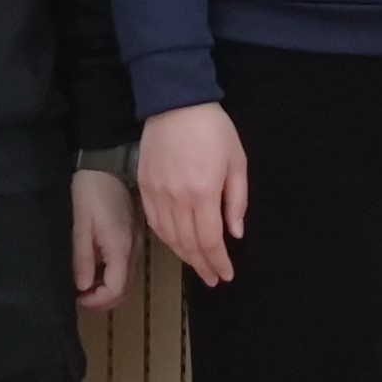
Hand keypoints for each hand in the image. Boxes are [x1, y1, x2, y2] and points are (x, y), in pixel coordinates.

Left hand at [69, 166, 139, 313]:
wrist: (108, 162)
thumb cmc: (90, 191)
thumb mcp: (80, 225)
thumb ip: (83, 258)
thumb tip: (82, 287)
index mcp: (120, 249)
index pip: (115, 290)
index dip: (95, 302)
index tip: (75, 301)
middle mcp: (133, 249)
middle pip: (124, 289)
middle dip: (101, 300)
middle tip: (78, 299)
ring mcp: (135, 242)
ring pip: (125, 279)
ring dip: (106, 289)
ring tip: (83, 287)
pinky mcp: (132, 235)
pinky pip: (125, 266)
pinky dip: (111, 275)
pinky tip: (94, 270)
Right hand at [134, 99, 246, 287]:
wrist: (175, 102)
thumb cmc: (213, 129)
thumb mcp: (237, 161)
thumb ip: (236, 200)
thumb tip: (235, 233)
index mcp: (203, 192)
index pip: (209, 240)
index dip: (217, 261)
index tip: (226, 275)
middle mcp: (177, 198)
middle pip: (188, 243)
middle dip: (202, 265)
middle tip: (214, 279)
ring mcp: (157, 193)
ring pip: (169, 236)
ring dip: (184, 255)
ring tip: (198, 266)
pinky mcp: (145, 186)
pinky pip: (154, 222)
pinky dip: (166, 238)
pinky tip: (176, 245)